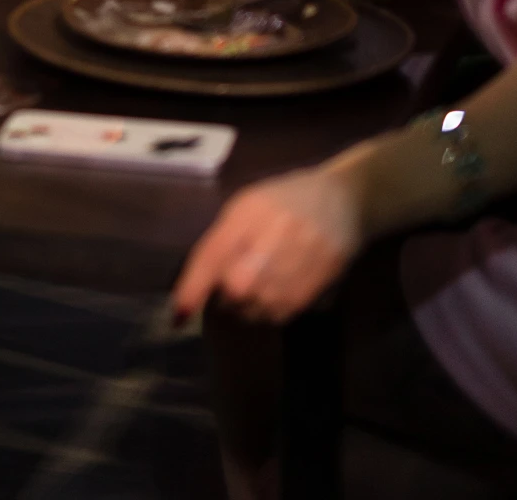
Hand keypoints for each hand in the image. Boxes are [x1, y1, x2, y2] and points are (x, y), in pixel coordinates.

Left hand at [173, 163, 364, 323]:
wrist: (341, 203)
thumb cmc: (284, 200)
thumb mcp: (246, 206)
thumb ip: (221, 240)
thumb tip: (198, 282)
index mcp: (246, 215)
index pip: (211, 259)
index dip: (191, 292)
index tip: (176, 317)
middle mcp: (269, 246)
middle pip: (230, 293)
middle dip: (221, 295)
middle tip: (228, 281)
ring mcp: (291, 273)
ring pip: (251, 310)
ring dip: (243, 305)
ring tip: (255, 280)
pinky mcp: (309, 294)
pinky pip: (274, 317)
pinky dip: (265, 310)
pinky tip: (272, 289)